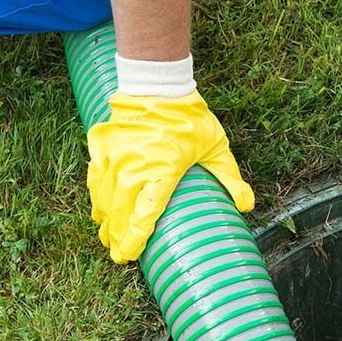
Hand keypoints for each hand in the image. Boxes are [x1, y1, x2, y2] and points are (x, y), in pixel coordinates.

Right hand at [86, 90, 253, 262]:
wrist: (158, 84)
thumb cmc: (188, 118)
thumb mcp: (215, 148)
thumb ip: (229, 178)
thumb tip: (247, 206)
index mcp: (161, 173)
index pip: (143, 216)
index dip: (134, 239)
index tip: (128, 255)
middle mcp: (132, 168)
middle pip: (119, 212)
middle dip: (116, 236)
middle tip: (117, 254)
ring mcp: (114, 157)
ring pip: (103, 197)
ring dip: (104, 219)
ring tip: (106, 236)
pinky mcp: (103, 146)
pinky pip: (95, 176)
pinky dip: (96, 194)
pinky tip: (99, 206)